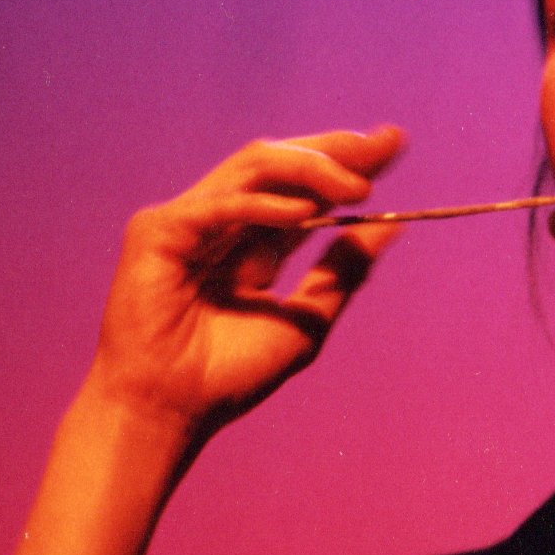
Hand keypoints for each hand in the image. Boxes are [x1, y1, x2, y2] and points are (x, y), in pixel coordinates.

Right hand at [87, 126, 406, 441]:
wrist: (172, 411)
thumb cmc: (228, 376)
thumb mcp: (307, 319)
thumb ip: (344, 271)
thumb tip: (393, 225)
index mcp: (254, 241)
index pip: (307, 188)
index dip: (348, 162)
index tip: (396, 142)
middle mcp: (223, 222)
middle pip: (282, 164)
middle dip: (335, 150)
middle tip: (383, 143)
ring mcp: (189, 221)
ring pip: (254, 166)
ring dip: (310, 168)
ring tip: (358, 186)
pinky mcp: (158, 231)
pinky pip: (220, 204)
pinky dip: (263, 204)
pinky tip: (306, 211)